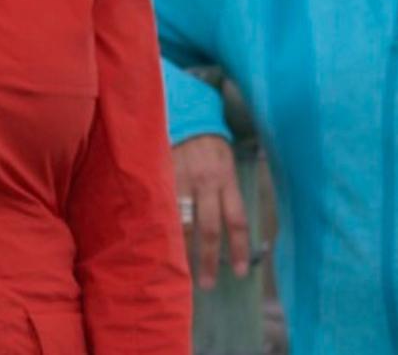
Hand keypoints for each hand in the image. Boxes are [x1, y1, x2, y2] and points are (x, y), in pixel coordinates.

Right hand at [172, 134, 249, 289]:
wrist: (187, 115)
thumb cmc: (211, 145)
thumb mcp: (227, 165)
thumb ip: (226, 193)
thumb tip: (229, 229)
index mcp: (226, 179)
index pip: (236, 220)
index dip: (239, 249)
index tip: (240, 273)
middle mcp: (206, 182)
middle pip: (209, 228)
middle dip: (209, 260)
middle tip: (207, 284)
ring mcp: (181, 180)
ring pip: (182, 222)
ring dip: (182, 250)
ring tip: (180, 273)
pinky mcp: (162, 177)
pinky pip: (162, 209)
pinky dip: (161, 229)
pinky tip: (157, 246)